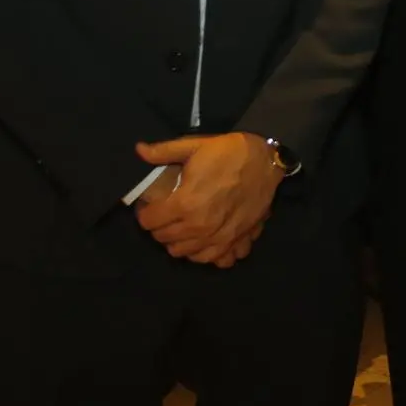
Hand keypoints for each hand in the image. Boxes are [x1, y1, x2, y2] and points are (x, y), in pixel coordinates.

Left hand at [132, 132, 284, 264]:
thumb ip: (163, 151)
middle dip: (159, 227)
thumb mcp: (194, 146)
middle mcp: (199, 227)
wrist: (266, 159)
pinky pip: (215, 259)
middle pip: (164, 239)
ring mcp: (219, 238)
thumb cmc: (229, 152)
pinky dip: (207, 253)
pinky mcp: (237, 241)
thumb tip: (138, 150)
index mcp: (185, 204)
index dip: (145, 212)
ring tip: (183, 227)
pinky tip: (206, 240)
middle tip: (165, 214)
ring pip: (186, 253)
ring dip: (180, 242)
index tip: (149, 205)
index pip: (149, 222)